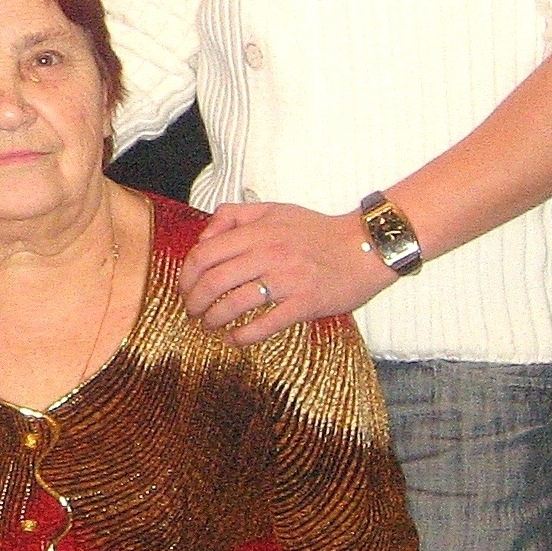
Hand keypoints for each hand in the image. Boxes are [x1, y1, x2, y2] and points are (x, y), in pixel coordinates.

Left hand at [180, 203, 395, 343]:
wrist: (367, 246)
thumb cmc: (317, 231)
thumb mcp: (274, 211)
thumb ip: (235, 216)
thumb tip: (204, 236)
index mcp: (258, 232)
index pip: (205, 254)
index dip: (186, 275)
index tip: (184, 288)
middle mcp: (268, 254)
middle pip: (213, 281)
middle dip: (194, 301)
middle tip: (191, 311)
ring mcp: (287, 280)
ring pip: (234, 303)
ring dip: (213, 319)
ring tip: (209, 325)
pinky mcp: (305, 303)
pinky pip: (265, 324)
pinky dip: (242, 336)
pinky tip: (233, 339)